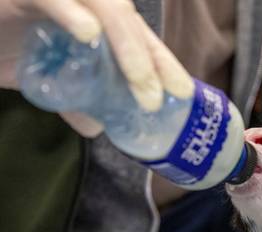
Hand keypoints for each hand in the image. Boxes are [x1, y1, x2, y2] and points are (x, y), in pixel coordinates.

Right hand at [0, 0, 193, 135]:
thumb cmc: (5, 43)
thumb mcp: (45, 77)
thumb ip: (73, 98)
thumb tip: (97, 127)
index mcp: (95, 17)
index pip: (139, 37)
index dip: (164, 63)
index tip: (183, 93)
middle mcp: (85, 0)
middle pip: (131, 23)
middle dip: (152, 61)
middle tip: (161, 98)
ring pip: (107, 6)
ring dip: (127, 46)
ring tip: (140, 82)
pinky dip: (71, 14)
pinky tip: (89, 35)